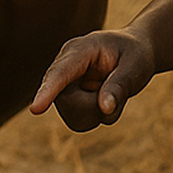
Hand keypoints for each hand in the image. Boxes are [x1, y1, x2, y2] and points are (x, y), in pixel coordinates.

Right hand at [30, 29, 155, 131]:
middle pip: (67, 102)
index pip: (59, 73)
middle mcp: (64, 67)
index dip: (47, 92)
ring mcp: (64, 85)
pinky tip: (105, 99)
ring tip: (112, 92)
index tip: (35, 109)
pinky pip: (79, 122)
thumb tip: (103, 109)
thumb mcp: (136, 65)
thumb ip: (120, 85)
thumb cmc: (135, 54)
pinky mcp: (68, 99)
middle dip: (95, 106)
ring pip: (73, 116)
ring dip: (99, 113)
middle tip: (119, 90)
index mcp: (79, 50)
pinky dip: (98, 117)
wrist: (135, 52)